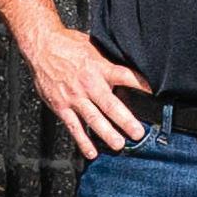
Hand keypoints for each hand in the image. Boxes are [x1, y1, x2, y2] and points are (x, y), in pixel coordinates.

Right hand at [24, 23, 150, 156]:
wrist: (41, 46)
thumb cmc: (69, 44)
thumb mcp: (94, 47)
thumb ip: (109, 61)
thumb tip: (129, 65)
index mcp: (100, 68)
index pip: (125, 77)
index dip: (141, 85)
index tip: (154, 96)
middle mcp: (88, 84)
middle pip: (111, 105)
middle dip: (126, 121)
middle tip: (139, 133)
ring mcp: (74, 97)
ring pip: (93, 119)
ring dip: (107, 134)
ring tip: (119, 145)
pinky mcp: (61, 106)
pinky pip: (73, 126)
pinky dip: (82, 140)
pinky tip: (91, 152)